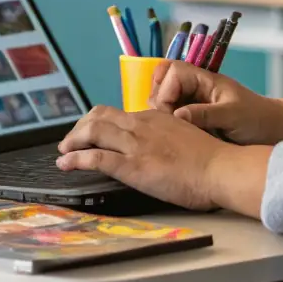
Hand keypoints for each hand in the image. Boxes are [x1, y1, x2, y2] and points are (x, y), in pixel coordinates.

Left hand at [56, 105, 226, 209]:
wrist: (219, 168)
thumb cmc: (209, 158)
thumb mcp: (185, 135)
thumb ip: (166, 134)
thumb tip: (157, 142)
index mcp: (153, 117)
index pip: (116, 113)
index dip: (96, 122)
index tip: (88, 132)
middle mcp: (140, 125)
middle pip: (98, 117)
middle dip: (79, 128)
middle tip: (70, 142)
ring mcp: (135, 144)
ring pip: (93, 132)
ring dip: (72, 142)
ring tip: (63, 153)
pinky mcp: (133, 166)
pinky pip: (97, 158)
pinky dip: (76, 159)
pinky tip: (66, 164)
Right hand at [150, 62, 282, 144]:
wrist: (273, 131)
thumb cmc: (257, 119)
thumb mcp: (232, 116)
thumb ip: (205, 114)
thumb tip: (178, 115)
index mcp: (205, 79)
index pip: (173, 72)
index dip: (166, 90)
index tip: (169, 114)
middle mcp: (196, 86)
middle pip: (163, 81)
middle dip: (158, 99)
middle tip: (164, 122)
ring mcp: (194, 100)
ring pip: (165, 97)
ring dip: (161, 111)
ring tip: (169, 130)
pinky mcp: (193, 116)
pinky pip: (172, 113)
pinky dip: (167, 121)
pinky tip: (173, 137)